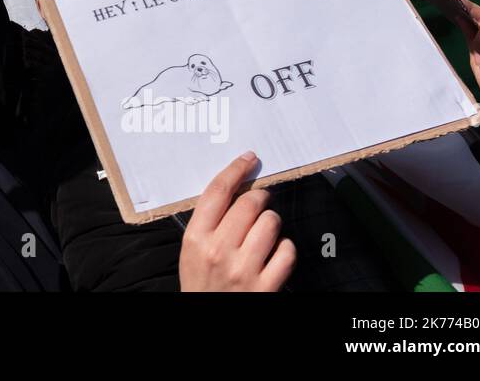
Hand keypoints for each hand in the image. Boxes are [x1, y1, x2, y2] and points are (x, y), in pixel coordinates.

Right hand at [179, 152, 294, 291]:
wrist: (208, 319)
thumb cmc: (201, 284)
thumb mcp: (192, 250)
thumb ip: (209, 223)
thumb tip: (235, 190)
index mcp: (196, 238)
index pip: (218, 192)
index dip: (236, 170)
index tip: (248, 160)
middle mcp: (219, 251)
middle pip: (249, 203)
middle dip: (260, 196)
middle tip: (260, 200)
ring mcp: (244, 269)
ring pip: (271, 222)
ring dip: (272, 222)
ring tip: (265, 231)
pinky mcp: (266, 286)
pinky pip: (287, 251)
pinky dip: (285, 249)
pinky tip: (275, 253)